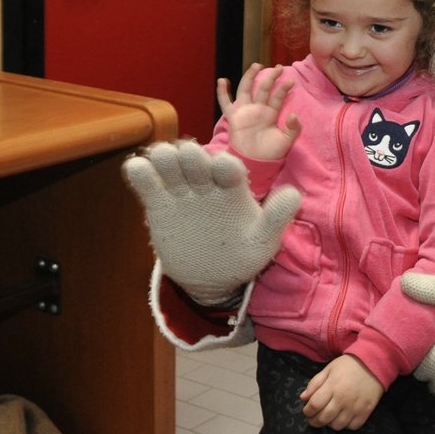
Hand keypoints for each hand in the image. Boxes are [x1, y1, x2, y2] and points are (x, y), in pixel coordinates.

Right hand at [122, 140, 301, 304]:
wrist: (211, 278)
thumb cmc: (242, 254)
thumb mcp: (263, 241)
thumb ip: (276, 217)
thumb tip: (295, 194)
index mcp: (233, 187)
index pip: (228, 168)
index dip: (225, 166)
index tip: (225, 167)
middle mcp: (206, 183)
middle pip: (195, 159)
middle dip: (192, 156)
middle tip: (189, 160)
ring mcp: (181, 192)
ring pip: (169, 163)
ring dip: (165, 156)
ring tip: (162, 160)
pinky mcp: (158, 204)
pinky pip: (146, 182)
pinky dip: (140, 171)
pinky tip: (139, 169)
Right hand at [216, 64, 302, 161]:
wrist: (255, 163)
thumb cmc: (271, 153)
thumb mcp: (286, 141)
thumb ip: (292, 128)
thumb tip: (293, 114)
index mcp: (271, 114)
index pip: (277, 97)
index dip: (283, 89)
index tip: (291, 81)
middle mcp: (258, 109)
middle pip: (263, 89)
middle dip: (271, 77)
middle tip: (279, 67)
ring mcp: (245, 112)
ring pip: (246, 90)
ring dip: (250, 77)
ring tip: (257, 65)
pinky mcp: (233, 117)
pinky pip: (225, 103)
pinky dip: (222, 92)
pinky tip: (222, 80)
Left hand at [301, 355, 382, 430]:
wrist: (374, 363)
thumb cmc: (349, 366)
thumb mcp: (328, 369)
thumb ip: (314, 384)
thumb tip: (303, 398)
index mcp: (332, 387)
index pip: (314, 406)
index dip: (307, 411)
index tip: (307, 410)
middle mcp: (343, 399)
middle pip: (323, 419)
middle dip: (314, 421)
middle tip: (314, 418)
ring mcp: (355, 407)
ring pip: (337, 426)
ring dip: (330, 423)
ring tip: (330, 417)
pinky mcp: (365, 412)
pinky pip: (352, 427)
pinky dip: (346, 425)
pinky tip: (344, 416)